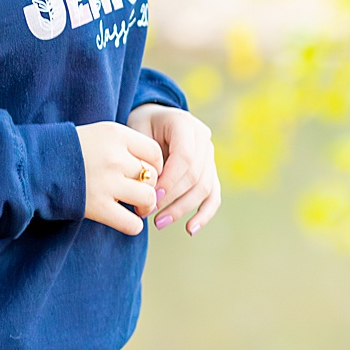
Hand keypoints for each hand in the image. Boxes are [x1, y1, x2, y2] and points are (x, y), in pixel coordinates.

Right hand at [76, 121, 163, 234]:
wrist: (34, 164)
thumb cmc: (69, 149)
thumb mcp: (100, 134)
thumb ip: (125, 145)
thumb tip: (153, 166)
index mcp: (117, 134)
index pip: (155, 153)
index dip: (156, 166)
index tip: (146, 173)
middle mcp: (115, 157)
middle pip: (152, 175)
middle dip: (149, 186)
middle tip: (138, 191)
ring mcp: (107, 182)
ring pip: (148, 197)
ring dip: (145, 205)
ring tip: (136, 206)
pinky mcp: (97, 206)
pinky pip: (132, 223)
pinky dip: (134, 224)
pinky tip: (127, 219)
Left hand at [127, 103, 221, 236]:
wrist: (152, 120)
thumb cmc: (140, 127)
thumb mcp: (136, 131)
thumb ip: (144, 155)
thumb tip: (148, 188)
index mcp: (185, 123)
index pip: (185, 156)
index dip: (170, 179)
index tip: (151, 196)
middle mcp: (203, 139)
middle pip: (195, 175)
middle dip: (172, 198)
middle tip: (147, 212)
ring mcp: (209, 156)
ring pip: (204, 188)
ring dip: (182, 209)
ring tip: (158, 223)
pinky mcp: (210, 172)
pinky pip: (213, 195)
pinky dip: (204, 214)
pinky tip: (190, 230)